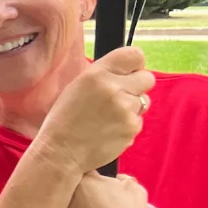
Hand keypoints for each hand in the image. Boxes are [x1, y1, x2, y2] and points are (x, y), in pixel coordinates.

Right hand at [34, 47, 154, 174]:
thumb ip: (103, 76)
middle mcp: (113, 88)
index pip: (134, 55)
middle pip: (147, 78)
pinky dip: (127, 125)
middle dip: (138, 86)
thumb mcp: (76, 87)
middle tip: (121, 96)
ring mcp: (125, 109)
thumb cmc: (64, 120)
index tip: (129, 73)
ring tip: (108, 118)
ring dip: (131, 108)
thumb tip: (126, 71)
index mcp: (96, 74)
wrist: (60, 152)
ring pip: (144, 101)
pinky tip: (109, 130)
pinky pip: (138, 121)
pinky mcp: (131, 128)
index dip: (135, 65)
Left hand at [53, 173, 165, 207]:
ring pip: (59, 207)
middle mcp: (64, 196)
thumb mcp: (133, 189)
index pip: (79, 169)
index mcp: (82, 180)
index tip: (93, 182)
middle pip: (65, 188)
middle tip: (90, 201)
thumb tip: (113, 180)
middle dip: (76, 191)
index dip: (87, 175)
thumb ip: (119, 178)